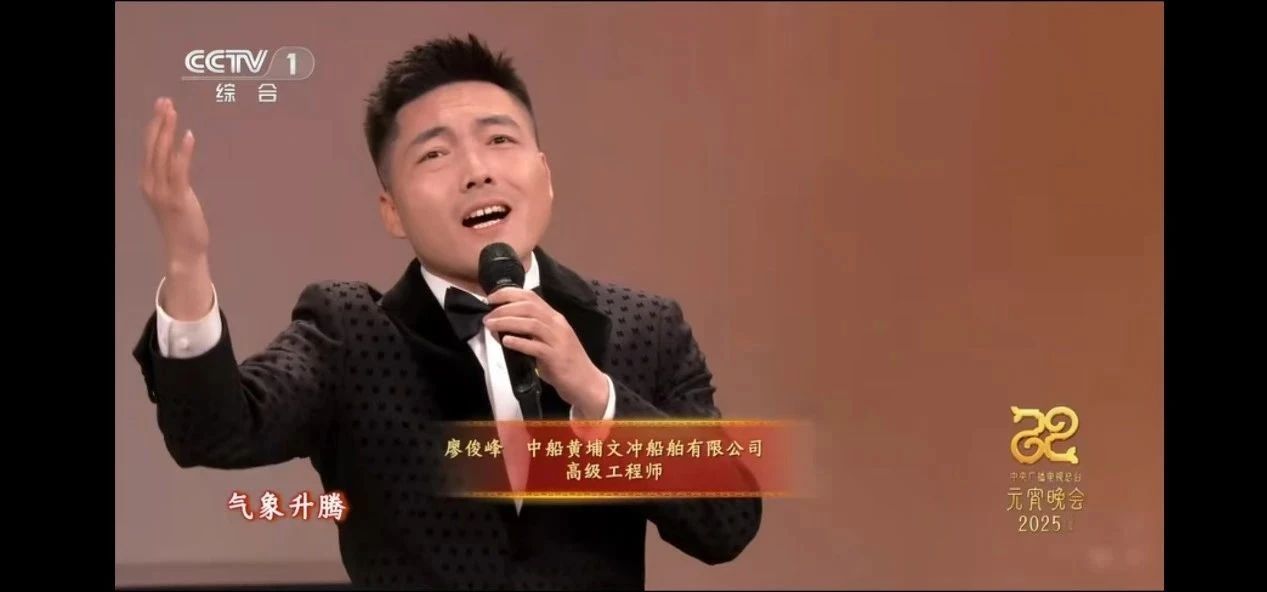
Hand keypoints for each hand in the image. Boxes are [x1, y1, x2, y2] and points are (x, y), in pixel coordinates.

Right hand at [140, 97, 214, 319]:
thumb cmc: (181, 222)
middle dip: (158, 122)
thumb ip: (171, 177)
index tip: (162, 106)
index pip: (149, 148)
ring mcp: (162, 192)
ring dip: (167, 131)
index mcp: (147, 181)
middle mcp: (150, 184)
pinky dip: (183, 151)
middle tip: (165, 101)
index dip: (154, 126)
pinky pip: (179, 170)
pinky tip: (188, 135)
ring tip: (173, 111)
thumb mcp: (172, 195)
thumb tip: (177, 156)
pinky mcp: (178, 199)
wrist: (184, 249)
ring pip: (162, 154)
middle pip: (152, 146)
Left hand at [483, 288, 609, 418]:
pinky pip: (535, 347)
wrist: (586, 383)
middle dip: (504, 308)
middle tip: (488, 316)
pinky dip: (519, 342)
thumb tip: (502, 330)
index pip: (531, 297)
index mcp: (555, 318)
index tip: (491, 298)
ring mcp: (558, 340)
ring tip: (491, 326)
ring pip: (531, 323)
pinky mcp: (556, 357)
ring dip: (507, 322)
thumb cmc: (565, 363)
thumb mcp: (549, 341)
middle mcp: (557, 325)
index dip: (509, 294)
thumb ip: (530, 333)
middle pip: (529, 307)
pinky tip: (506, 342)